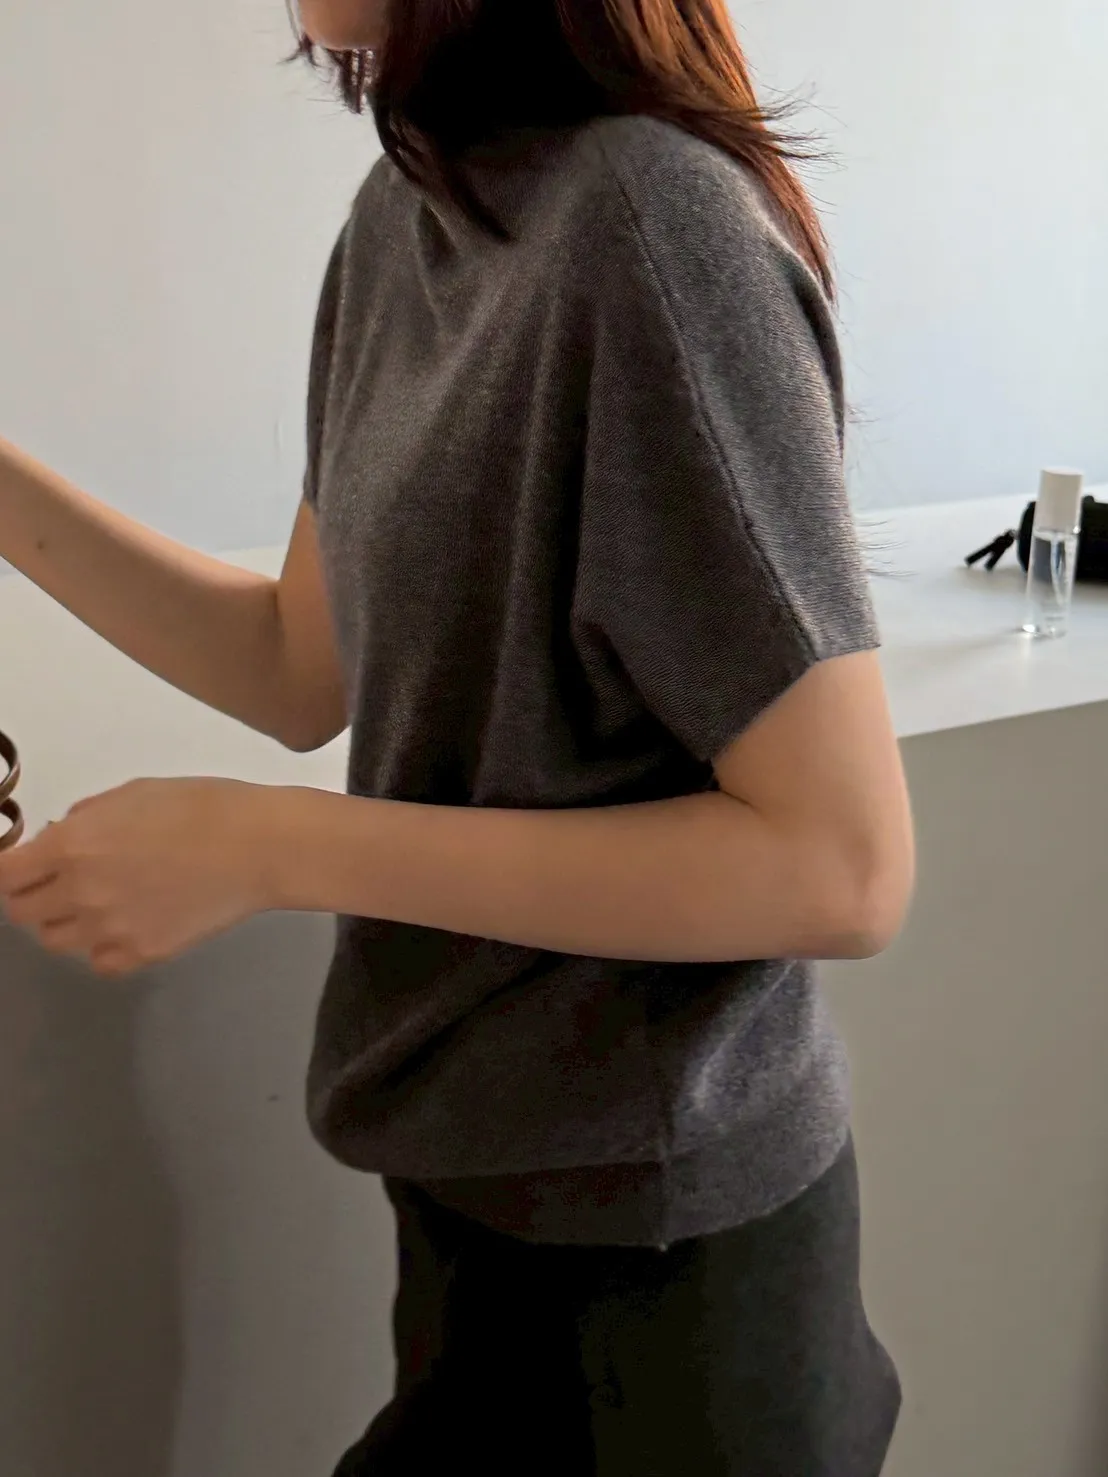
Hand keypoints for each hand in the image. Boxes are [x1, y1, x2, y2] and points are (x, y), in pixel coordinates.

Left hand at [0, 778, 276, 976]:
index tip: (21, 866)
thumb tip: (58, 839)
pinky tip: (126, 922)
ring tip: (97, 901)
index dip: (9, 870)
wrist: (258, 846)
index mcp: (73, 845)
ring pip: (55, 940)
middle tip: (57, 881)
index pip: (6, 875)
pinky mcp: (141, 954)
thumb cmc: (201, 806)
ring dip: (64, 920)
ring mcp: (110, 929)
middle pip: (21, 913)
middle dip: (31, 894)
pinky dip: (102, 946)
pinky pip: (98, 960)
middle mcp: (81, 892)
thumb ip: (84, 820)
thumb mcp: (131, 793)